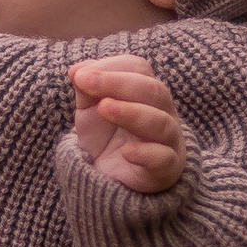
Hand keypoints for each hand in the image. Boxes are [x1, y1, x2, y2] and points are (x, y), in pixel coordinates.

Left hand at [70, 57, 184, 194]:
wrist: (112, 179)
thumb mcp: (90, 110)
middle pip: (153, 91)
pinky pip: (163, 158)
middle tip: (86, 83)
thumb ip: (86, 88)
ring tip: (104, 108)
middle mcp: (163, 111)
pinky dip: (145, 153)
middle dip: (118, 84)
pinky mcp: (166, 169)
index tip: (80, 76)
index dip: (111, 68)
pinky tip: (126, 152)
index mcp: (146, 91)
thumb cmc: (106, 137)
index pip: (139, 69)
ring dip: (131, 112)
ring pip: (160, 122)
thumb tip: (77, 69)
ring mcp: (168, 140)